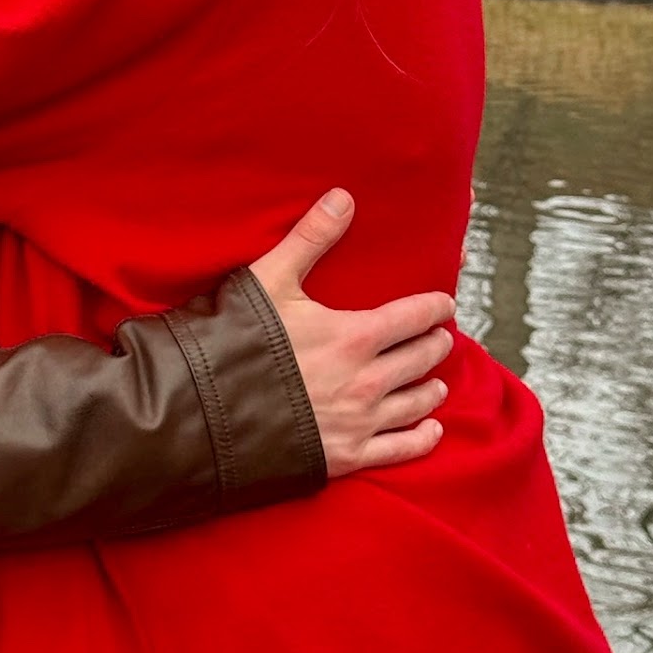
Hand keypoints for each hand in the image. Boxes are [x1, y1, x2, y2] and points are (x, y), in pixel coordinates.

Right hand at [249, 191, 453, 477]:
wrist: (208, 412)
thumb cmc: (237, 340)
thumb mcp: (270, 280)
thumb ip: (310, 238)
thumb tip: (344, 196)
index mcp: (354, 335)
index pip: (413, 317)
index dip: (434, 308)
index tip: (444, 303)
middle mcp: (367, 381)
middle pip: (420, 359)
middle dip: (435, 344)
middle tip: (441, 337)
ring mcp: (359, 422)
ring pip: (415, 404)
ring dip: (430, 388)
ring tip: (437, 381)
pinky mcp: (346, 457)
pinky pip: (399, 450)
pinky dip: (422, 439)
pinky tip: (431, 431)